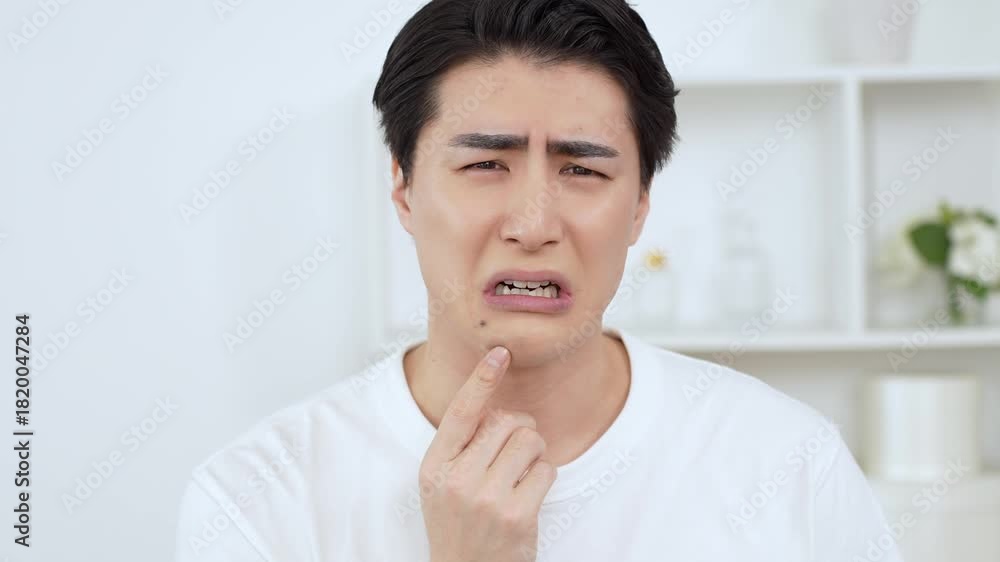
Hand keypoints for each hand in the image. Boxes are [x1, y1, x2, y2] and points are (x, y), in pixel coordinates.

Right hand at [419, 346, 555, 561]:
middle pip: (506, 422)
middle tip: (517, 451)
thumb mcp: (442, 483)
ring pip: (530, 441)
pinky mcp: (517, 515)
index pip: (460, 412)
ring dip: (535, 452)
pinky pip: (546, 469)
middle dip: (520, 428)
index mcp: (434, 466)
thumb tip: (494, 404)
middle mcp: (457, 479)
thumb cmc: (459, 525)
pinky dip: (544, 477)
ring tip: (522, 473)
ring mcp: (487, 498)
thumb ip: (461, 446)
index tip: (499, 353)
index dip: (481, 379)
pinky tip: (528, 495)